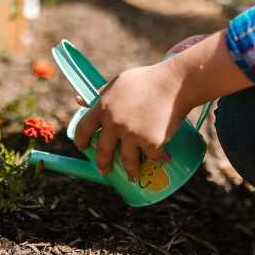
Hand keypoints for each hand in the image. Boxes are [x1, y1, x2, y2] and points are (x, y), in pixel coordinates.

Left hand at [74, 35, 208, 178]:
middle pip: (103, 151)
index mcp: (103, 107)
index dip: (80, 140)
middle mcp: (114, 123)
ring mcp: (132, 134)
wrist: (175, 83)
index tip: (82, 147)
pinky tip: (165, 159)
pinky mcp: (150, 142)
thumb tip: (80, 100)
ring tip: (133, 175)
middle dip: (103, 164)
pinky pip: (153, 156)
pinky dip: (160, 158)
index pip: (83, 128)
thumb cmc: (148, 79)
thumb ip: (101, 93)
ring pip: (127, 161)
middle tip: (104, 170)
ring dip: (130, 171)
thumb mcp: (120, 82)